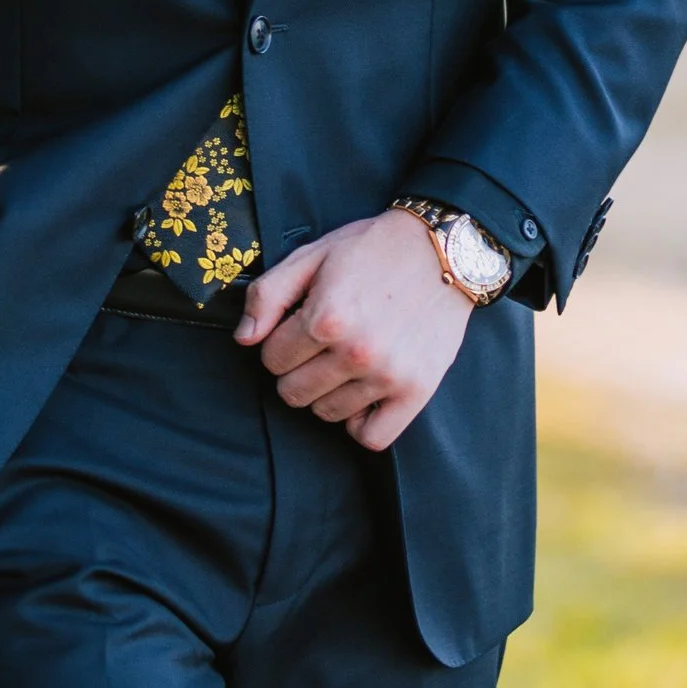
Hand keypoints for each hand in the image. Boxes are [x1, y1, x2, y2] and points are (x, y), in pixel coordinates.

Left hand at [234, 209, 471, 450]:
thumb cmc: (372, 249)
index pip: (271, 360)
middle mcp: (356, 352)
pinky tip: (361, 395)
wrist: (442, 249)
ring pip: (327, 414)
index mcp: (326, 318)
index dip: (279, 343)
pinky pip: (373, 438)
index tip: (298, 328)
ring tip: (343, 363)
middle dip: (296, 370)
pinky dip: (360, 424)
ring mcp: (388, 375)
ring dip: (327, 392)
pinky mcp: (416, 391)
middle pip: (293, 394)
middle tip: (318, 347)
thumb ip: (268, 295)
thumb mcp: (312, 255)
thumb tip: (244, 339)